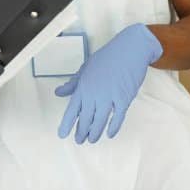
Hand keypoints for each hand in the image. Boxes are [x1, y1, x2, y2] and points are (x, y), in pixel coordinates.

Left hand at [55, 23, 162, 142]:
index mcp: (83, 86)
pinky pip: (118, 117)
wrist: (130, 50)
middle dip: (81, 131)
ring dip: (95, 132)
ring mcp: (110, 96)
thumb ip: (73, 83)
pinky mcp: (124, 97)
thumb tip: (59, 92)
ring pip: (100, 120)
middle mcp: (94, 93)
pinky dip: (113, 127)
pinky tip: (109, 134)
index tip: (62, 134)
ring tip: (91, 140)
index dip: (67, 124)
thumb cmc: (107, 57)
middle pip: (86, 118)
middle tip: (78, 140)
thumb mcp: (86, 68)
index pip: (72, 109)